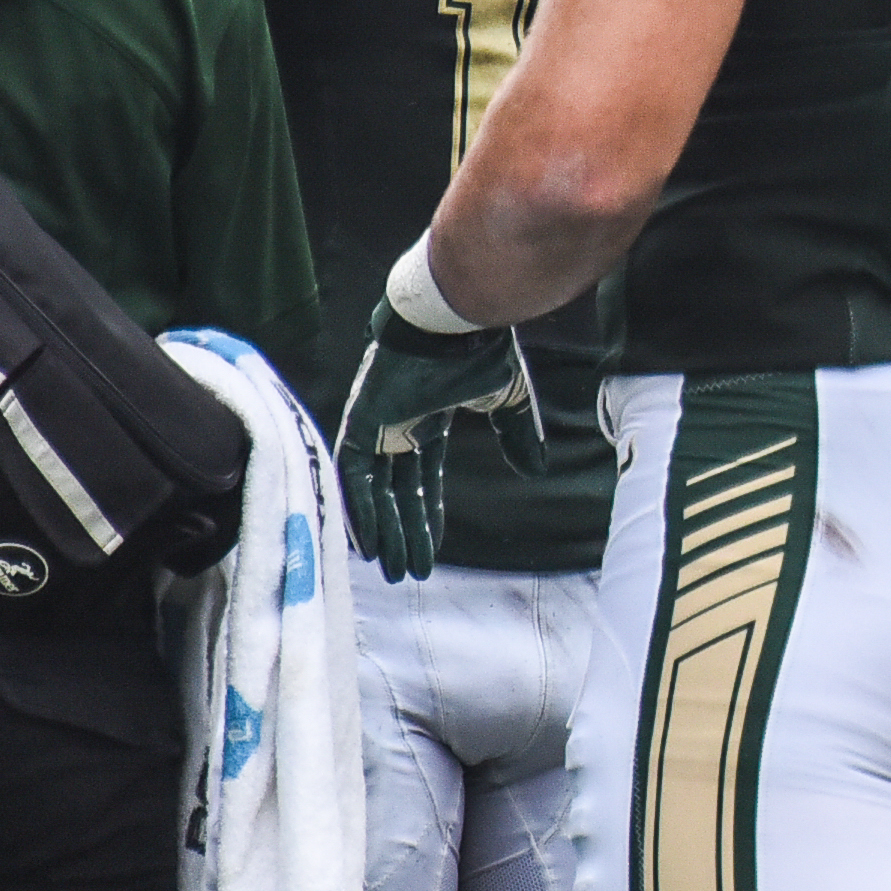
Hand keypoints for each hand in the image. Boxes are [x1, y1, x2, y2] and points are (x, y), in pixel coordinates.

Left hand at [331, 299, 537, 581]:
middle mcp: (399, 424)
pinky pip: (354, 473)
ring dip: (384, 531)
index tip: (431, 552)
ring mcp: (377, 423)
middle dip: (405, 534)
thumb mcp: (507, 399)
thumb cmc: (482, 348)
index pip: (423, 478)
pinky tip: (369, 541)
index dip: (426, 516)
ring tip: (392, 570)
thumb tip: (536, 469)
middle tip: (408, 573)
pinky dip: (360, 507)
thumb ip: (518, 434)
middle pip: (397, 492)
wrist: (456, 317)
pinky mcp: (362, 419)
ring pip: (374, 490)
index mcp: (429, 417)